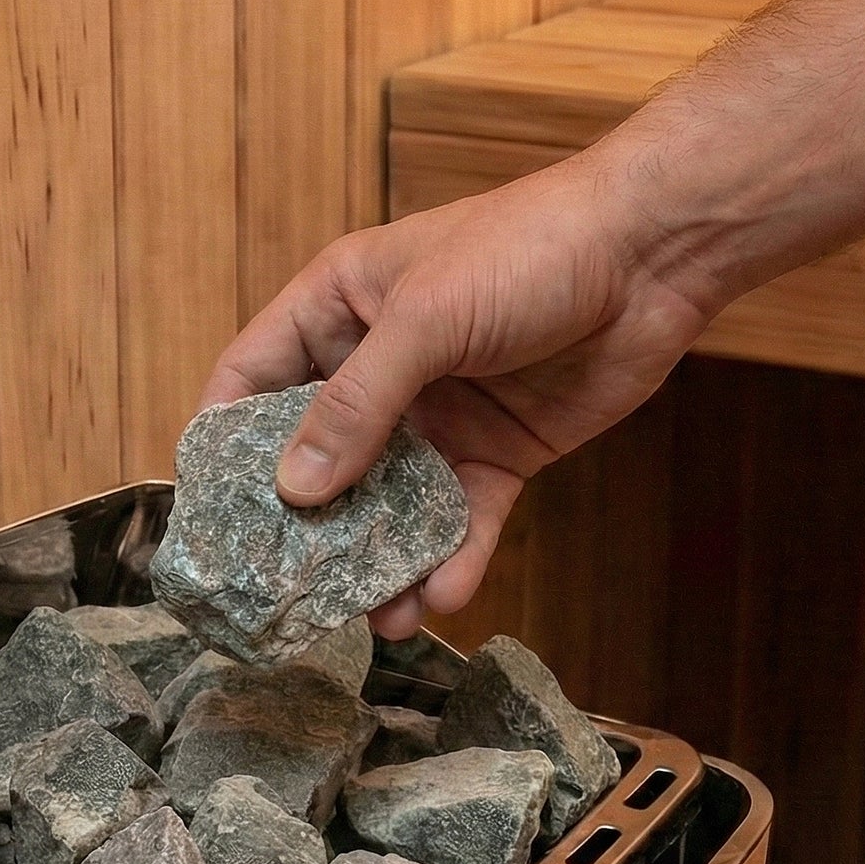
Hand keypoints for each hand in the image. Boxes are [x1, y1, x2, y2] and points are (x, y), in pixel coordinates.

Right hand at [202, 157, 711, 635]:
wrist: (658, 251)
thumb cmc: (532, 247)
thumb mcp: (427, 318)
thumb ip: (357, 405)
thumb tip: (294, 490)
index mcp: (338, 311)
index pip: (251, 380)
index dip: (222, 445)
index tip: (206, 518)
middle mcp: (377, 369)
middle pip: (315, 461)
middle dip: (303, 529)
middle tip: (284, 592)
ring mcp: (434, 418)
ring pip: (386, 505)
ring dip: (378, 562)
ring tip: (373, 616)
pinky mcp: (493, 457)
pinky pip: (459, 521)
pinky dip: (450, 560)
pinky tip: (441, 595)